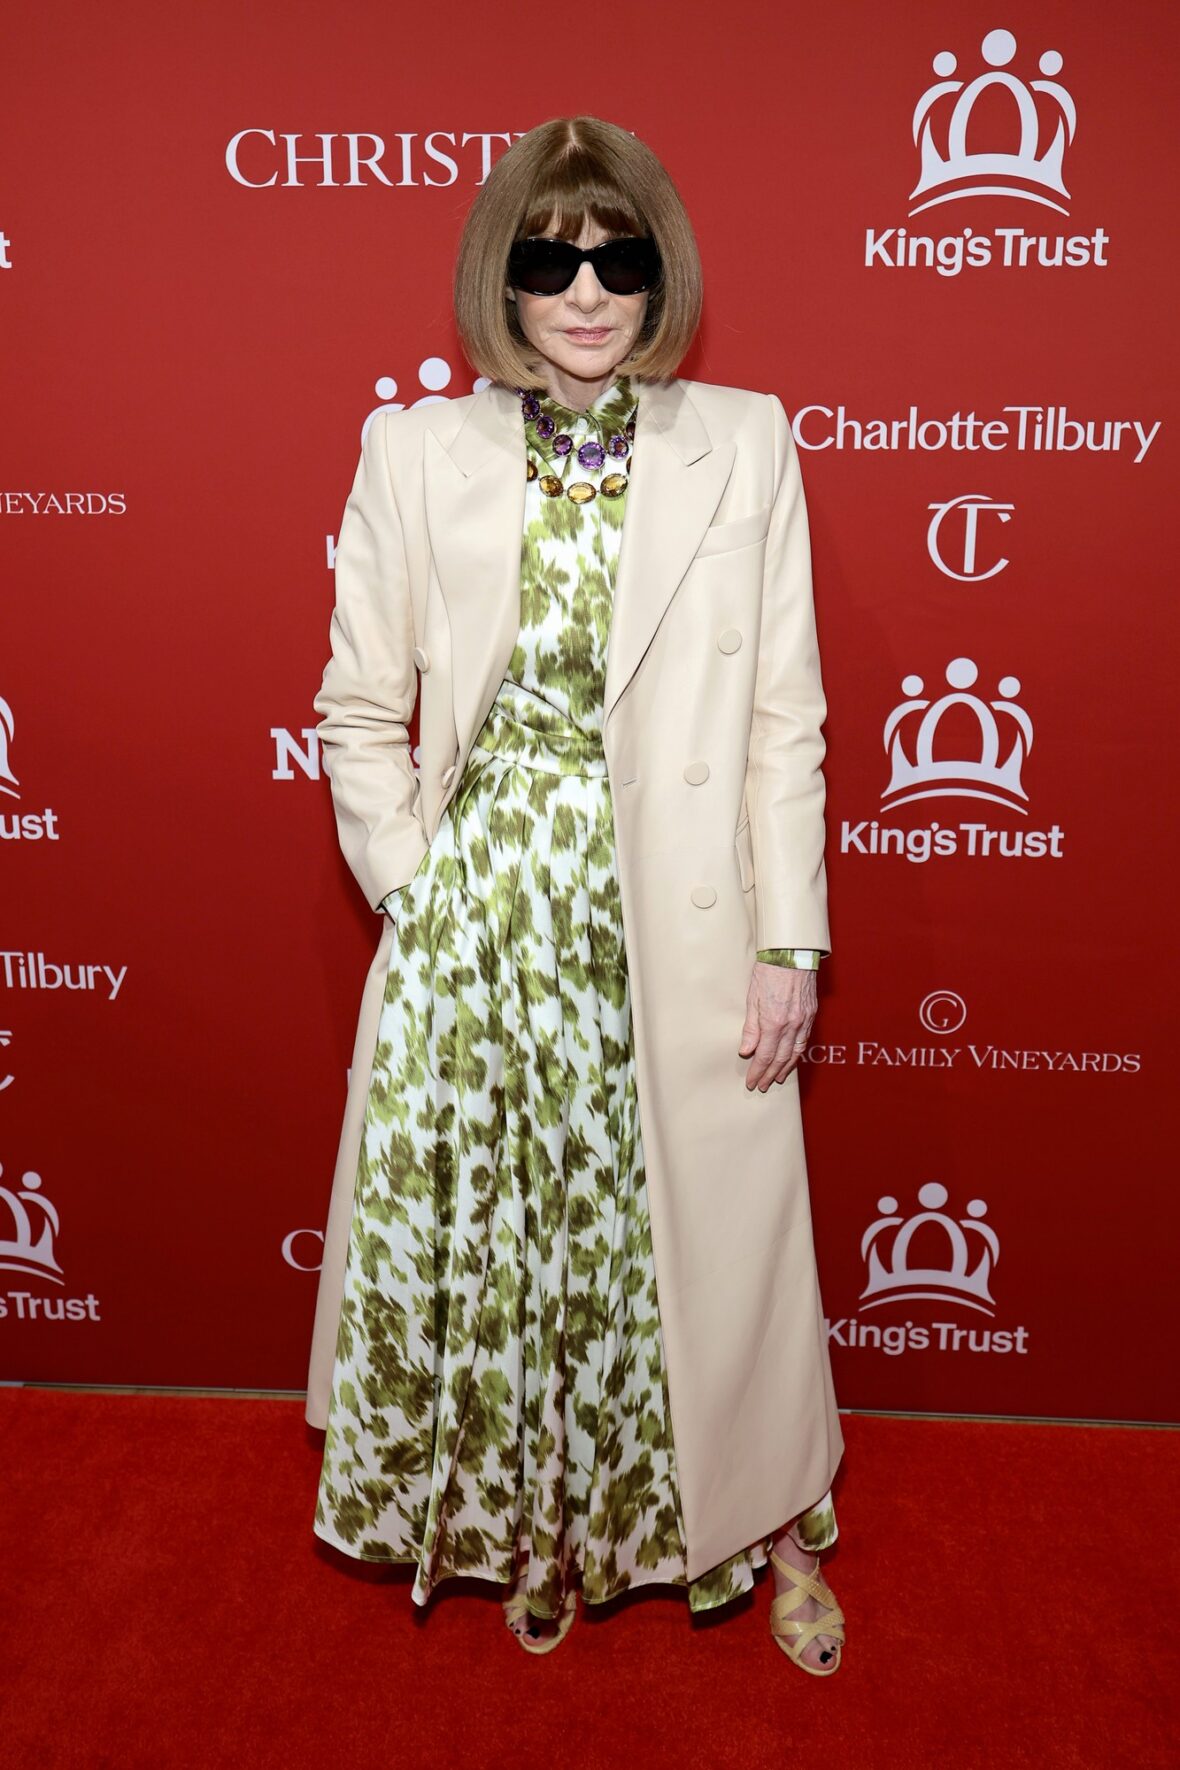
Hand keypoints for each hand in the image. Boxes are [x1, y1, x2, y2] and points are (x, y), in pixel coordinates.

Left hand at [738, 963, 817, 1090]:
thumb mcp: (752, 997)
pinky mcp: (811, 1013)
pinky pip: (804, 1040)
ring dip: (786, 1068)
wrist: (792, 952)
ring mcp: (804, 1020)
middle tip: (763, 1086)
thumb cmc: (769, 970)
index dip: (758, 1071)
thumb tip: (746, 1051)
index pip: (765, 1055)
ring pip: (796, 1052)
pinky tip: (792, 1058)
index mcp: (774, 1022)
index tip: (752, 1082)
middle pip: (781, 1058)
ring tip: (778, 1078)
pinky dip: (798, 1053)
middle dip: (770, 1074)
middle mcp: (791, 1024)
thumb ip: (750, 1027)